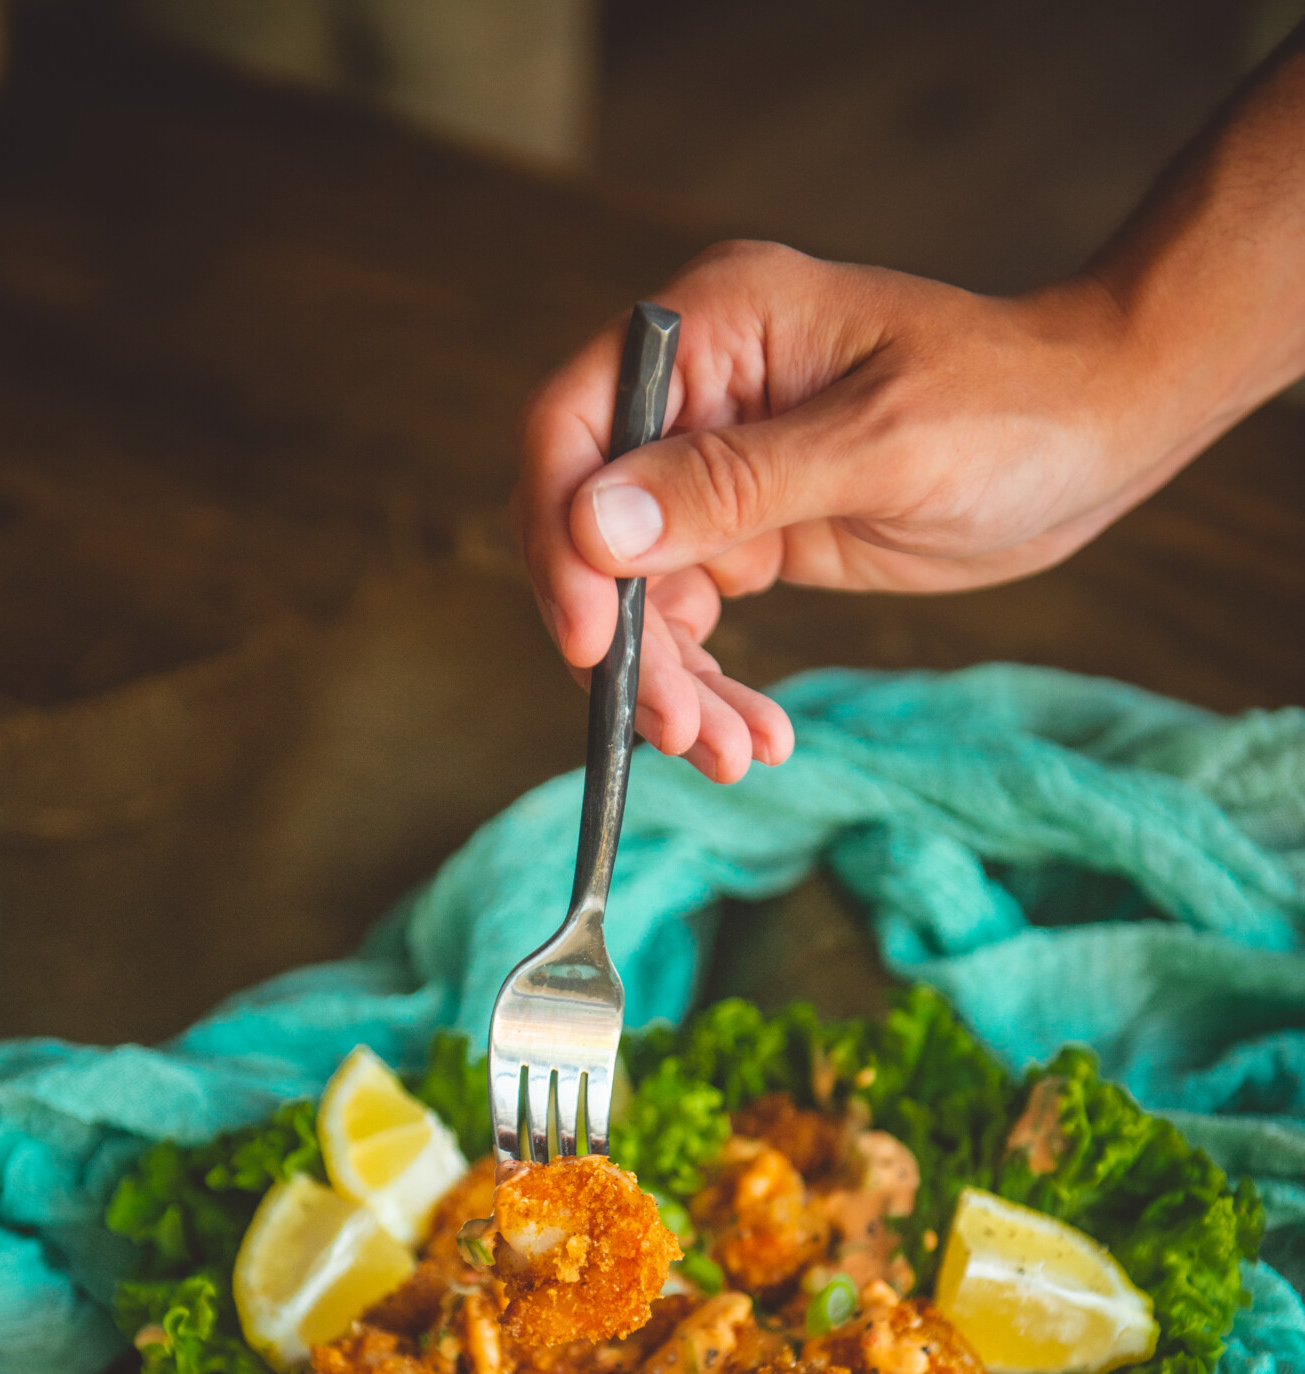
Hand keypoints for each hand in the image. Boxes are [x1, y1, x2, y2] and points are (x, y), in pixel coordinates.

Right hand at [513, 242, 1229, 781]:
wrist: (1099, 437)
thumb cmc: (1010, 407)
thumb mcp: (878, 447)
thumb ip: (734, 485)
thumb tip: (594, 525)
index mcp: (712, 328)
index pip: (572, 428)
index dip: (562, 537)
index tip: (593, 640)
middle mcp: (697, 394)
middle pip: (594, 528)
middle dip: (630, 642)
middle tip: (678, 730)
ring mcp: (721, 467)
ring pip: (641, 593)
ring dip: (672, 684)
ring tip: (731, 755)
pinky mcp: (754, 532)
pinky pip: (697, 621)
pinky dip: (716, 684)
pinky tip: (758, 733)